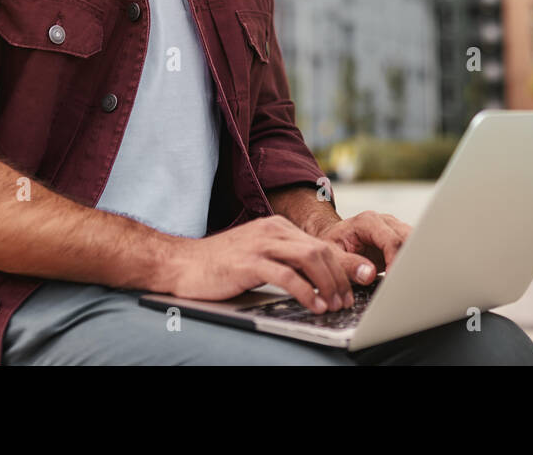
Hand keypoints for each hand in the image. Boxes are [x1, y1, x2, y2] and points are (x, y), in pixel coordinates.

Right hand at [162, 215, 359, 313]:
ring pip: (309, 259)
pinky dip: (307, 292)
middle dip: (339, 278)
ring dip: (328, 284)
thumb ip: (285, 261)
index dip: (340, 268)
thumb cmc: (219, 264)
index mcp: (277, 227)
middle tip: (346, 301)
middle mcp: (272, 230)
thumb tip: (317, 280)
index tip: (350, 288)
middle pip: (320, 250)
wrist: (181, 263)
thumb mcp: (258, 255)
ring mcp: (261, 244)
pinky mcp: (249, 262)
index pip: (319, 245)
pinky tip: (314, 305)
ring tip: (334, 305)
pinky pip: (287, 276)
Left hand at [310, 210, 412, 279]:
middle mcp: (384, 221)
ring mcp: (393, 228)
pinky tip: (405, 274)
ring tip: (405, 278)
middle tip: (403, 281)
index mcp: (367, 222)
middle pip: (408, 238)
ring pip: (414, 241)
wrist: (334, 238)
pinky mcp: (399, 238)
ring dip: (412, 260)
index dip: (395, 260)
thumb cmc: (332, 244)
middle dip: (408, 260)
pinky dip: (411, 261)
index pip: (391, 240)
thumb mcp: (333, 254)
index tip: (393, 278)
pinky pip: (411, 247)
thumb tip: (367, 274)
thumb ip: (348, 264)